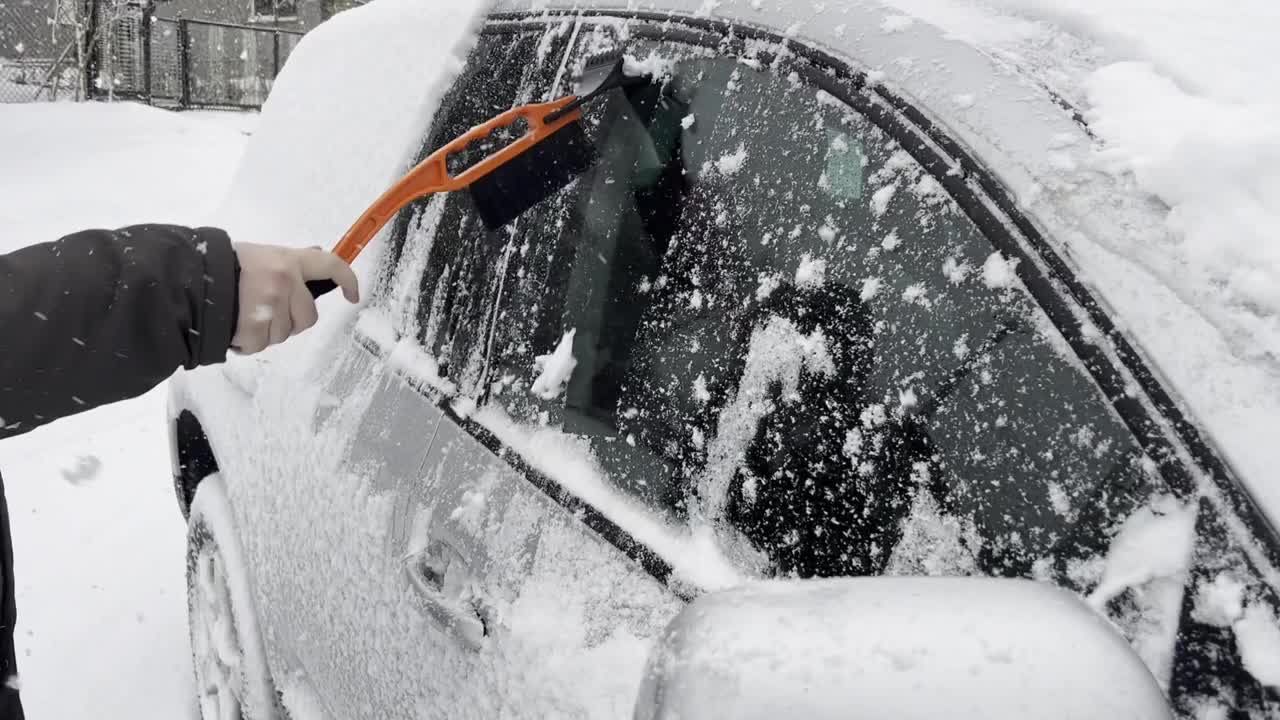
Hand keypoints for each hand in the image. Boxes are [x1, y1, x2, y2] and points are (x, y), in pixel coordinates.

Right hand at [231, 243, 358, 353]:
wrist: (188, 277)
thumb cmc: (223, 266)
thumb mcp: (260, 256)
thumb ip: (288, 265)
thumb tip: (318, 258)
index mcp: (288, 260)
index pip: (329, 266)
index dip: (347, 281)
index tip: (352, 296)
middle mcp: (285, 280)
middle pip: (308, 318)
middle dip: (290, 322)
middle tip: (265, 314)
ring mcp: (271, 304)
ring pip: (283, 335)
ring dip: (265, 333)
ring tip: (242, 316)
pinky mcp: (255, 325)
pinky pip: (259, 345)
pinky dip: (245, 343)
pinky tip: (233, 328)